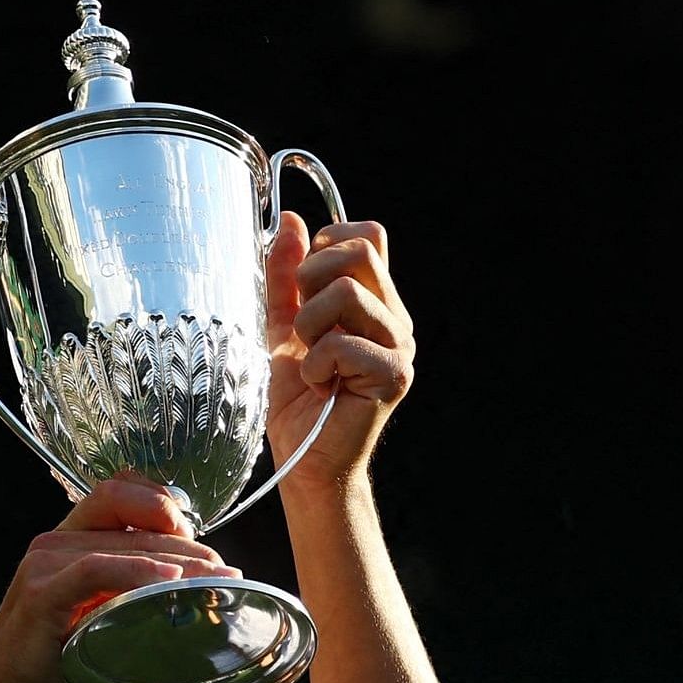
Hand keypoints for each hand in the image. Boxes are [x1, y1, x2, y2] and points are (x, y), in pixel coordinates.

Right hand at [0, 474, 239, 682]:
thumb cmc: (55, 662)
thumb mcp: (96, 614)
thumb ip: (127, 588)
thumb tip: (193, 582)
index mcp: (68, 538)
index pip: (121, 491)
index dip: (164, 504)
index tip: (199, 541)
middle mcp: (54, 542)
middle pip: (134, 523)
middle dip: (190, 547)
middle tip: (228, 575)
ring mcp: (44, 565)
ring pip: (123, 546)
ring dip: (178, 562)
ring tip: (217, 582)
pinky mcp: (41, 596)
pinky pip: (96, 571)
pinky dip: (138, 573)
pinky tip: (170, 582)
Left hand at [262, 213, 413, 489]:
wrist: (306, 462)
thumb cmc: (297, 401)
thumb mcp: (281, 326)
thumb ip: (286, 276)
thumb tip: (290, 220)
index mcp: (376, 300)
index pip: (368, 235)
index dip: (327, 246)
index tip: (305, 287)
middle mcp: (396, 318)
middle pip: (360, 251)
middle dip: (312, 279)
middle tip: (303, 327)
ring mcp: (401, 346)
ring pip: (349, 292)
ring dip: (310, 326)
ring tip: (311, 362)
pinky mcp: (395, 375)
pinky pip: (344, 343)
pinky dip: (316, 366)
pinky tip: (320, 387)